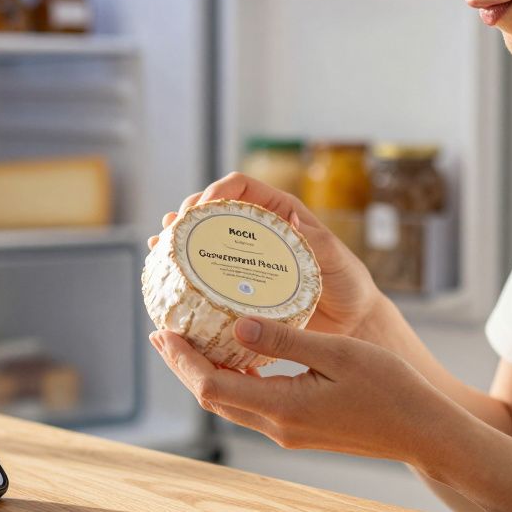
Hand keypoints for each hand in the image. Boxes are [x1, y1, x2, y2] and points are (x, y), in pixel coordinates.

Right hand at [148, 172, 381, 337]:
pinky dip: (185, 273)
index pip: (240, 187)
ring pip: (205, 241)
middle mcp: (258, 231)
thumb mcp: (336, 260)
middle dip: (188, 215)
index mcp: (279, 213)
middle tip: (173, 230)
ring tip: (159, 247)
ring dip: (178, 241)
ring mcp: (246, 259)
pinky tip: (165, 277)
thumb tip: (293, 223)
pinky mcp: (240, 287)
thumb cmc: (349, 286)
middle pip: (213, 211)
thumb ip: (317, 242)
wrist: (351, 323)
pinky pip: (208, 275)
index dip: (216, 190)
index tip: (200, 208)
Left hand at [149, 316, 465, 465]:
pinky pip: (251, 404)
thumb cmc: (391, 388)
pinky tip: (232, 357)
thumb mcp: (339, 354)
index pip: (211, 386)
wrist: (423, 431)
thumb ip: (285, 341)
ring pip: (230, 403)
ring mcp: (287, 432)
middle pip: (212, 398)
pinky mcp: (298, 430)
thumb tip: (237, 326)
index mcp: (283, 407)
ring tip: (185, 342)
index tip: (164, 330)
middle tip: (161, 332)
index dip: (182, 360)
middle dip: (183, 366)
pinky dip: (232, 380)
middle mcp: (277, 426)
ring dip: (204, 373)